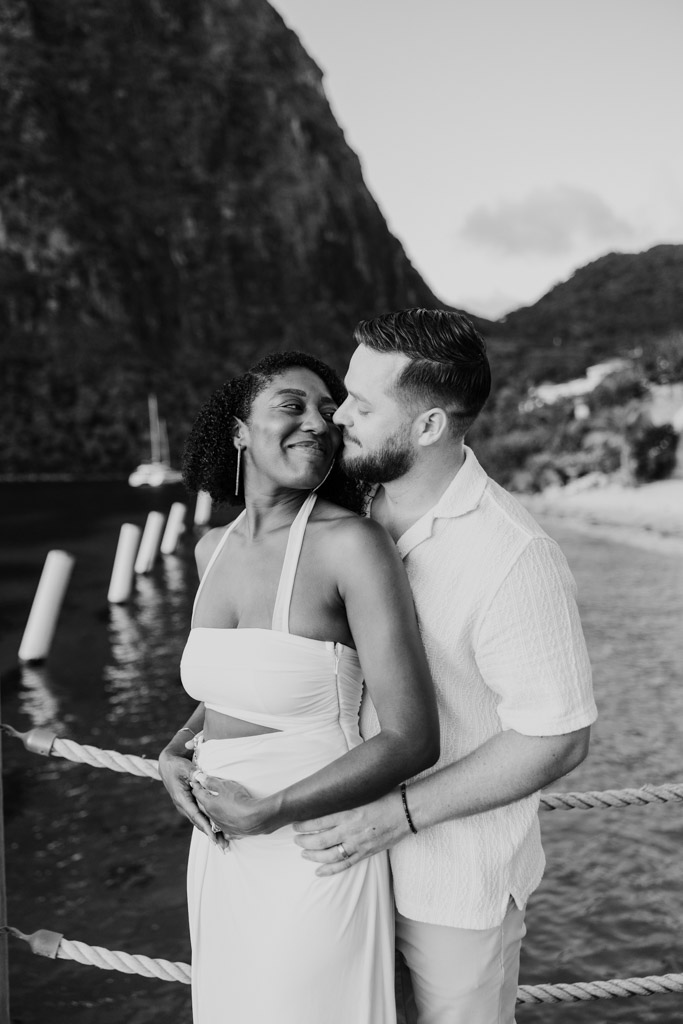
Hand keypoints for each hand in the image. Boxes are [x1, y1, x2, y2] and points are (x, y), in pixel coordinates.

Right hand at [158, 749, 228, 851]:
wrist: (167, 764)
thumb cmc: (176, 765)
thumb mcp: (185, 768)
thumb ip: (194, 774)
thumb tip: (202, 779)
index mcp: (182, 799)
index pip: (196, 816)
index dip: (206, 827)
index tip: (214, 838)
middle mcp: (183, 805)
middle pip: (200, 823)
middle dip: (211, 835)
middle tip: (223, 847)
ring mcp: (187, 806)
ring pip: (201, 821)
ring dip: (211, 832)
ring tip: (223, 844)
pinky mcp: (190, 804)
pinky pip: (201, 816)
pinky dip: (209, 824)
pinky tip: (218, 831)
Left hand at [191, 774, 270, 836]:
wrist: (253, 818)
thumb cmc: (238, 799)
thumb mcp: (225, 786)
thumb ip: (211, 782)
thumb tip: (200, 777)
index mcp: (209, 804)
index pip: (199, 794)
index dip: (196, 786)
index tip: (194, 782)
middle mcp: (213, 816)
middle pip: (202, 806)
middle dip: (200, 799)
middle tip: (199, 793)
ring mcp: (221, 825)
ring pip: (212, 818)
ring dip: (210, 812)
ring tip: (211, 807)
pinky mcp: (231, 832)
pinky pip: (223, 829)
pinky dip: (221, 826)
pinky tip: (223, 826)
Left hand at [292, 790, 409, 875]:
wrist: (408, 811)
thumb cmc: (386, 798)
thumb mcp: (363, 794)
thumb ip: (346, 799)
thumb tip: (328, 798)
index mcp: (349, 812)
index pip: (320, 820)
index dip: (304, 824)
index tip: (295, 824)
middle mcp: (351, 829)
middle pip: (320, 839)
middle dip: (304, 841)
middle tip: (295, 839)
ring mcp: (358, 843)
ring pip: (329, 854)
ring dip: (313, 855)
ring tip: (303, 853)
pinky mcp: (366, 853)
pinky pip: (345, 864)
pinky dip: (330, 869)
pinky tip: (318, 871)